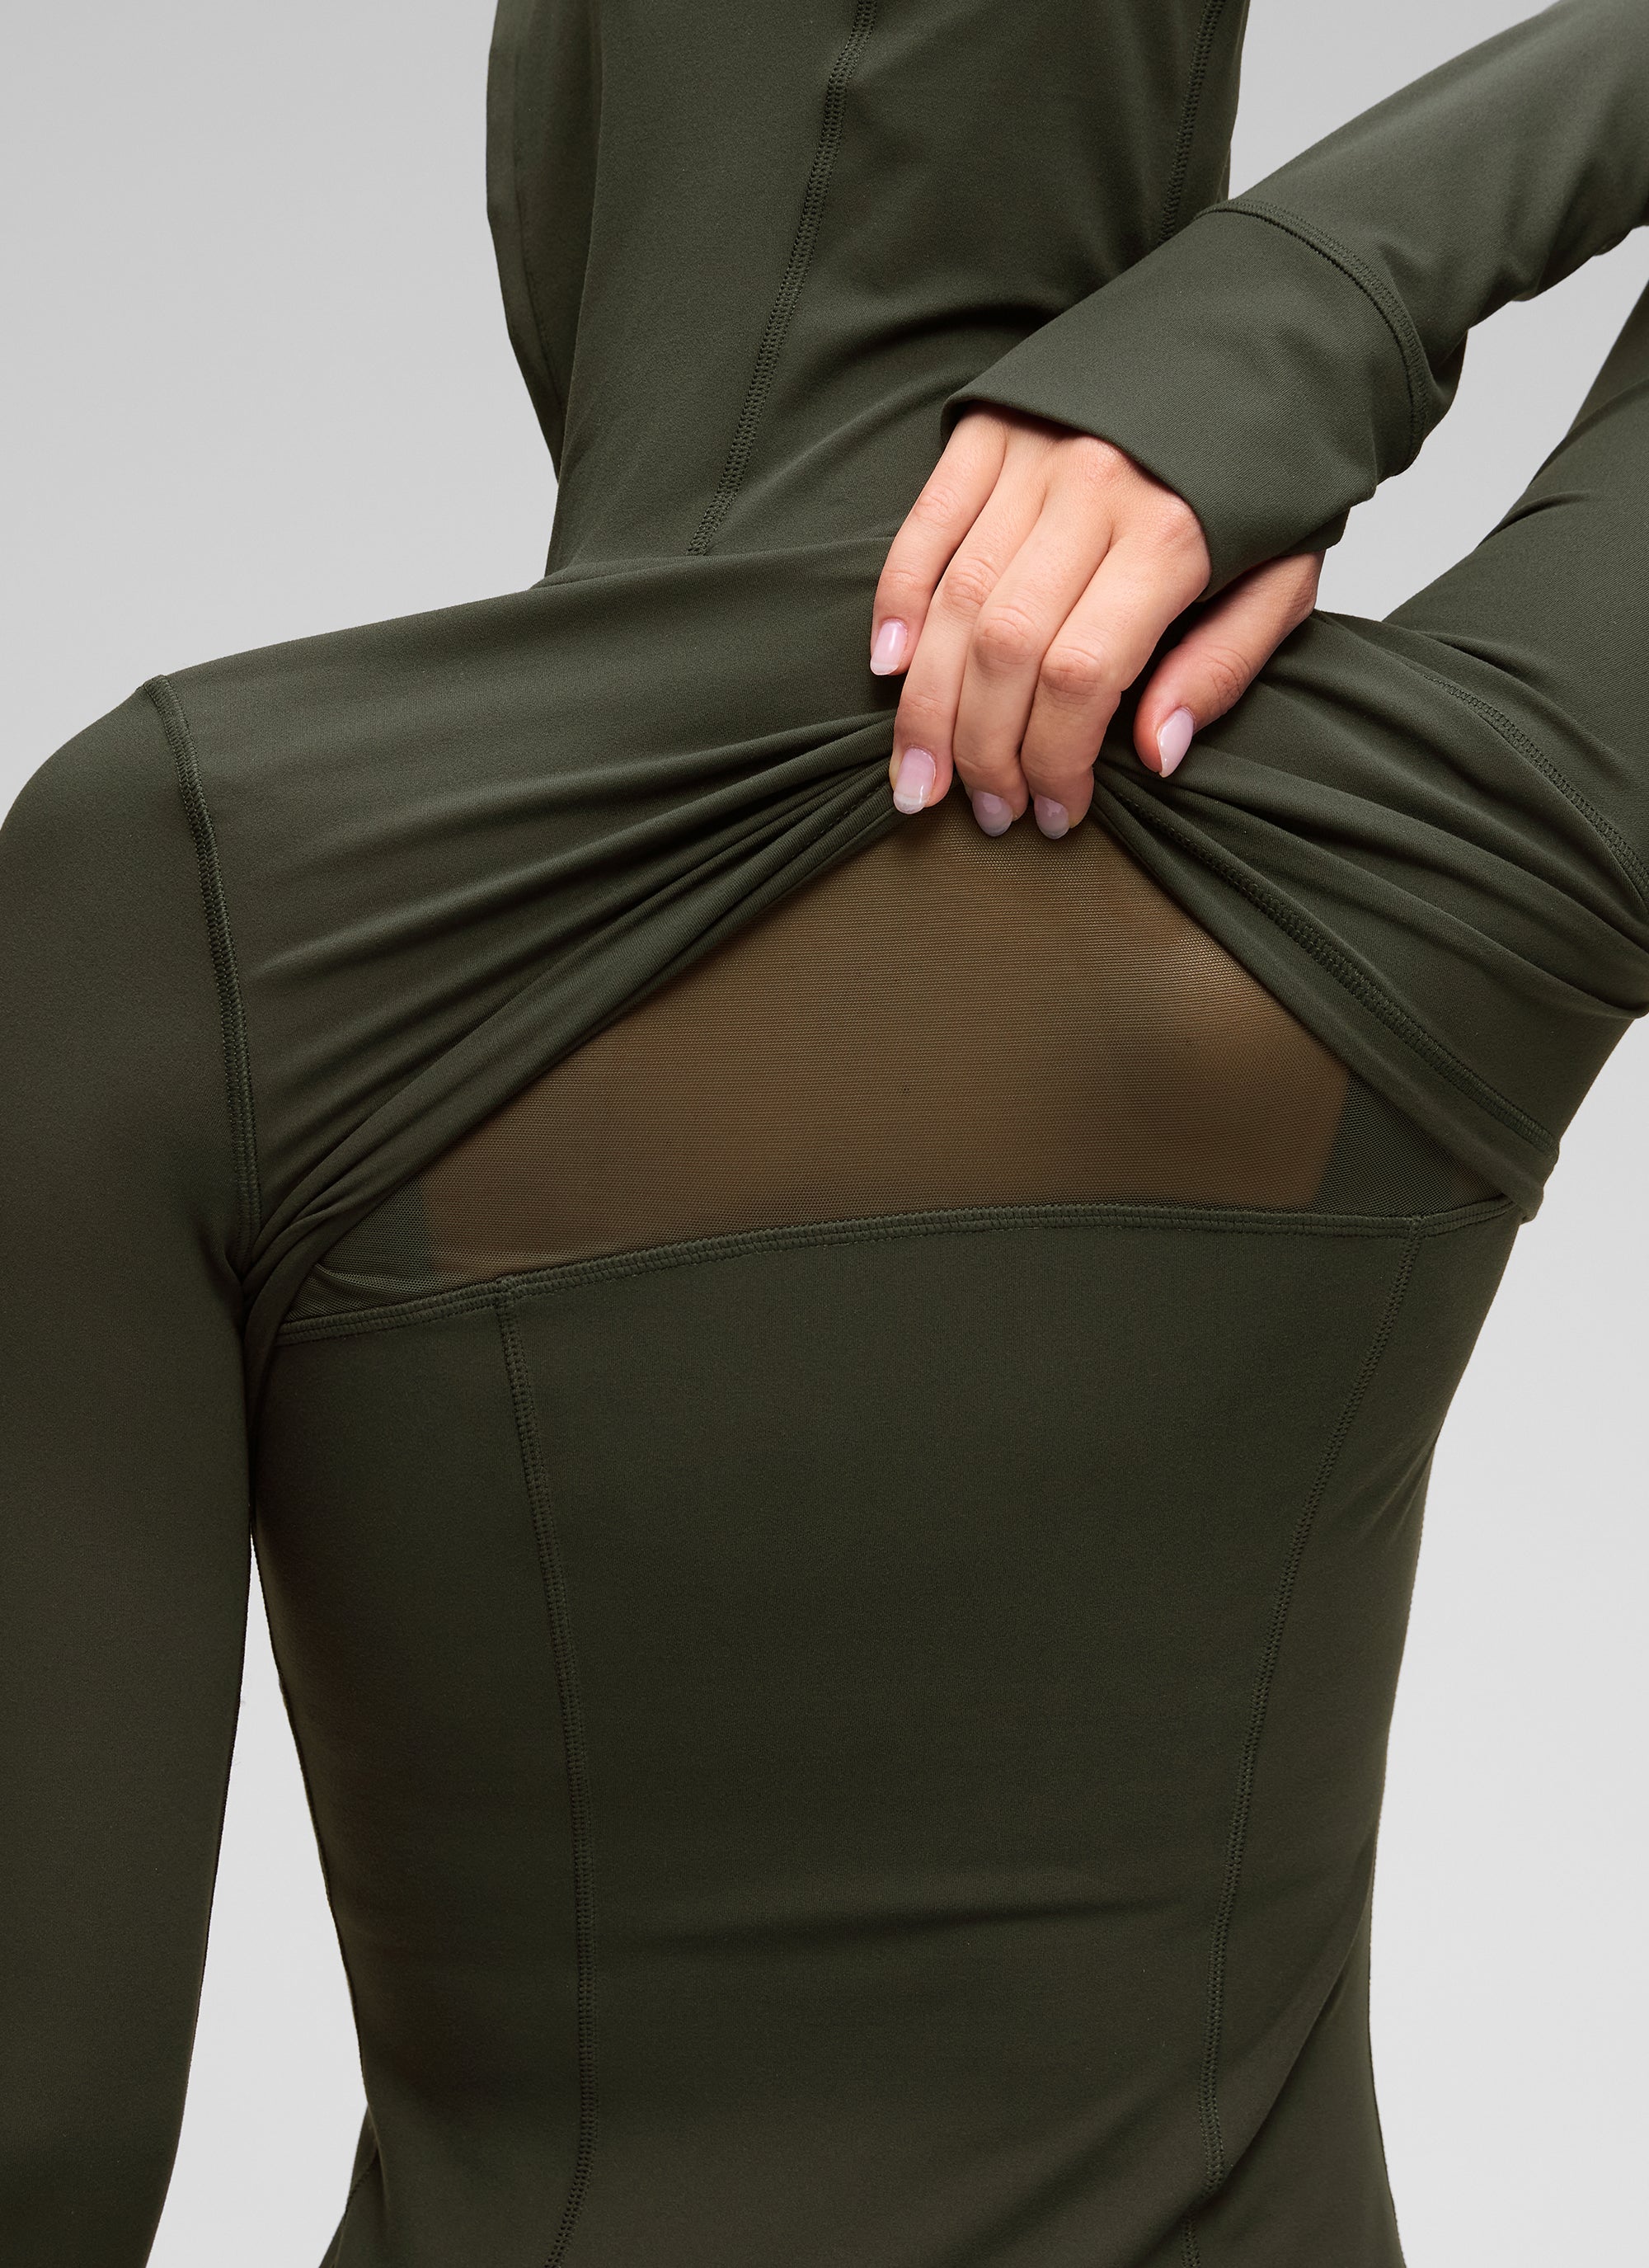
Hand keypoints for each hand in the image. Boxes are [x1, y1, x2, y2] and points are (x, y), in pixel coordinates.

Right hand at [871, 406, 1322, 835]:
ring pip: (952, 600)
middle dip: (981, 749)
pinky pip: (925, 527)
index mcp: (1171, 533)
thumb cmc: (1274, 466)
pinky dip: (896, 601)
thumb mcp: (1287, 573)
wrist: (1269, 322)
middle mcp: (1091, 489)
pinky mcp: (987, 430)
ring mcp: (1031, 454)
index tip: (1056, 812)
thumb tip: (1155, 754)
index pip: (1080, 676)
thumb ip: (1223, 665)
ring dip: (926, 705)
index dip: (1054, 760)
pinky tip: (890, 669)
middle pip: (1003, 648)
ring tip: (919, 777)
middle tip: (984, 812)